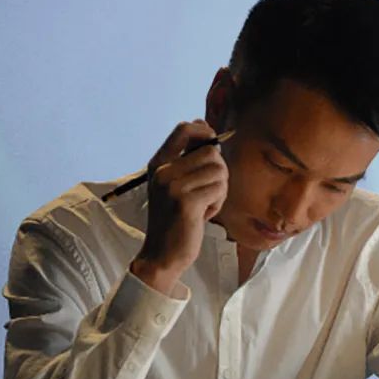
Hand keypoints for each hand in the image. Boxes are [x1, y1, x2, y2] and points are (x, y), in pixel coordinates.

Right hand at [131, 120, 228, 294]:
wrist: (161, 255)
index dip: (205, 131)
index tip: (213, 145)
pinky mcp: (186, 202)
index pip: (184, 129)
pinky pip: (219, 189)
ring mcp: (173, 186)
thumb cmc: (174, 220)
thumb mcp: (173, 186)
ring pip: (219, 171)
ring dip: (219, 189)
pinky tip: (205, 214)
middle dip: (220, 171)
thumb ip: (186, 160)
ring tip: (205, 205)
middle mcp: (163, 172)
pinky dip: (218, 203)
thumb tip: (202, 124)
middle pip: (211, 152)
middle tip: (210, 192)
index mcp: (158, 164)